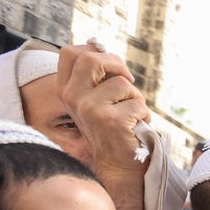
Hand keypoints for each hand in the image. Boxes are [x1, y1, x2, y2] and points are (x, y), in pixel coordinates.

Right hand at [57, 44, 149, 172]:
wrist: (118, 163)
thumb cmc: (112, 127)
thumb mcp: (95, 99)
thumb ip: (95, 76)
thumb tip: (98, 45)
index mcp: (66, 89)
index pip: (69, 53)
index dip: (94, 50)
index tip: (110, 64)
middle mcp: (73, 97)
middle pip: (91, 58)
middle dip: (116, 64)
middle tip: (128, 79)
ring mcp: (90, 108)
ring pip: (122, 83)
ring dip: (136, 97)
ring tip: (131, 114)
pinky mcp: (111, 120)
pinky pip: (138, 103)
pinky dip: (144, 114)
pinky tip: (136, 127)